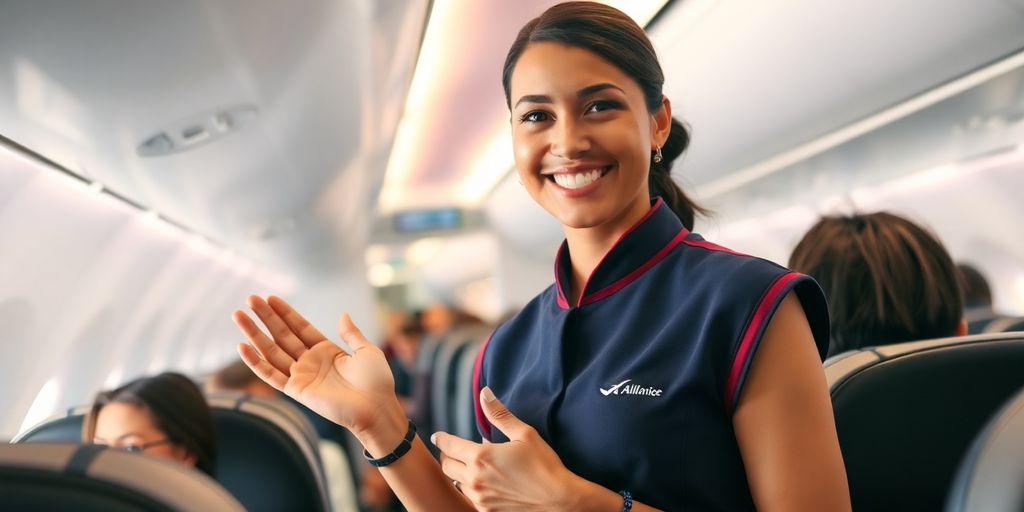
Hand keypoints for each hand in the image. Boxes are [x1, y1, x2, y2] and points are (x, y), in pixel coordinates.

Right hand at [233, 295, 405, 443]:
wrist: (376, 407)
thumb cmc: (376, 381)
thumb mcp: (367, 351)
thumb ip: (351, 334)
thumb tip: (343, 314)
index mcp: (326, 350)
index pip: (300, 327)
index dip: (285, 313)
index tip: (270, 298)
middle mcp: (310, 361)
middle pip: (282, 335)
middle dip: (265, 317)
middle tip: (250, 299)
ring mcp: (301, 375)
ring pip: (271, 351)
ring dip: (254, 334)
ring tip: (238, 315)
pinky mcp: (296, 390)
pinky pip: (271, 375)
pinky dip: (255, 362)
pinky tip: (242, 346)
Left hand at [431, 387, 584, 511]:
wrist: (559, 501)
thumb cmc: (544, 465)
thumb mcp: (524, 434)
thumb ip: (500, 414)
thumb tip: (484, 393)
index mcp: (481, 457)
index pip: (449, 445)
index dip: (441, 439)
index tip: (437, 436)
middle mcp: (475, 480)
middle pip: (446, 466)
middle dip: (447, 456)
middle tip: (452, 450)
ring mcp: (480, 498)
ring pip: (456, 484)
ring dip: (459, 473)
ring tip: (470, 466)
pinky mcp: (486, 511)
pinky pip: (470, 498)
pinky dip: (471, 488)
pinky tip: (483, 483)